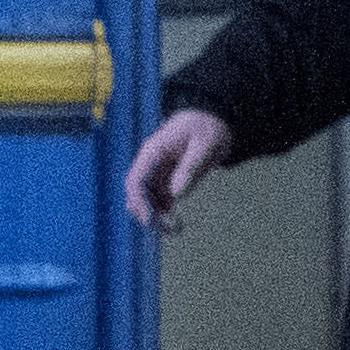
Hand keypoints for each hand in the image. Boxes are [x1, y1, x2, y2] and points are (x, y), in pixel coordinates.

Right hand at [124, 110, 230, 226]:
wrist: (214, 119)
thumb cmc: (208, 127)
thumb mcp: (205, 143)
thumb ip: (190, 167)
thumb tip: (175, 194)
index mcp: (153, 152)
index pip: (135, 180)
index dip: (138, 201)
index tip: (149, 220)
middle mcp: (150, 165)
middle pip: (136, 194)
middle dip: (146, 213)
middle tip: (166, 229)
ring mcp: (158, 174)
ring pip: (146, 201)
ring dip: (155, 217)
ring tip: (176, 229)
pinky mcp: (168, 181)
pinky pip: (159, 202)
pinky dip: (164, 214)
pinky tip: (178, 223)